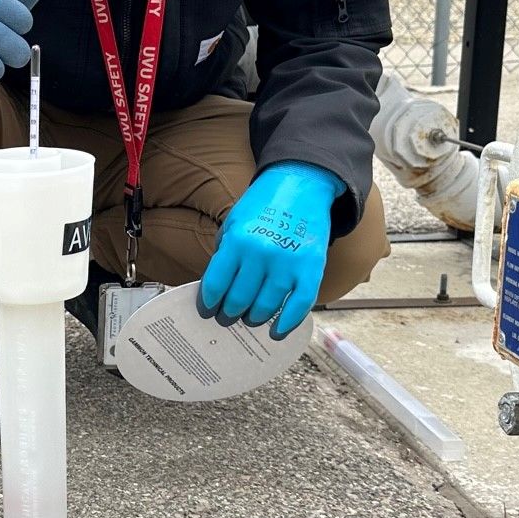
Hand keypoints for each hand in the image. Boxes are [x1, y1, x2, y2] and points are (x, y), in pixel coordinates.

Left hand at [199, 161, 345, 338]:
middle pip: (239, 300)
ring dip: (254, 317)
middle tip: (228, 316)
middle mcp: (261, 254)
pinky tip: (276, 332)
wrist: (300, 185)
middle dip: (229, 313)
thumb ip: (225, 256)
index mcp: (237, 241)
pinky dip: (287, 323)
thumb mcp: (233, 224)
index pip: (216, 285)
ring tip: (249, 317)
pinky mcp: (311, 268)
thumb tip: (216, 291)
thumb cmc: (262, 207)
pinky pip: (300, 305)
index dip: (208, 303)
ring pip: (266, 307)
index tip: (207, 311)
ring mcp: (288, 263)